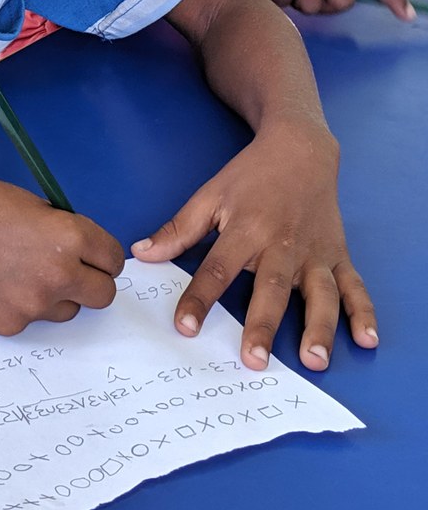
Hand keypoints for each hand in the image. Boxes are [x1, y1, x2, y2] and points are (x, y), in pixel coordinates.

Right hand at [0, 175, 124, 334]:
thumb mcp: (35, 205)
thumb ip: (64, 230)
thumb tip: (82, 250)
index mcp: (70, 237)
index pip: (113, 260)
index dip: (104, 256)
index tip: (94, 256)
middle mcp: (59, 275)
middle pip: (104, 295)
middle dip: (92, 282)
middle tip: (71, 271)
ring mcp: (34, 305)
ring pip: (68, 311)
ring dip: (58, 296)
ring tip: (24, 273)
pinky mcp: (10, 325)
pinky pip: (32, 318)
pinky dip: (23, 305)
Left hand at [130, 121, 377, 370]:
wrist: (300, 150)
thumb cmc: (250, 176)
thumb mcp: (210, 195)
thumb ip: (178, 230)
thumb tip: (142, 254)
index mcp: (246, 229)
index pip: (218, 268)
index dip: (200, 298)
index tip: (185, 327)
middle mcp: (282, 244)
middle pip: (271, 288)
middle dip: (263, 325)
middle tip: (254, 360)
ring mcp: (314, 252)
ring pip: (319, 294)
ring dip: (318, 328)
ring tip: (313, 360)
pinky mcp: (338, 255)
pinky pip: (354, 287)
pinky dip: (363, 313)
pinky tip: (366, 339)